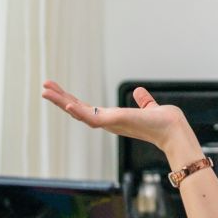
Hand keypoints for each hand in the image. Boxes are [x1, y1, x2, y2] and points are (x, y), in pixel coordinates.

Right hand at [41, 80, 194, 155]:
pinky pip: (90, 117)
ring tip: (45, 91)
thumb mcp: (148, 108)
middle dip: (60, 99)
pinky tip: (65, 103)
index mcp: (112, 118)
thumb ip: (143, 102)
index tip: (58, 91)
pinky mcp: (113, 121)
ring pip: (78, 112)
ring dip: (61, 102)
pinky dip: (77, 110)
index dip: (72, 101)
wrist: (173, 130)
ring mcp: (108, 123)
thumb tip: (139, 92)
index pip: (87, 108)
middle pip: (77, 110)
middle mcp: (107, 122)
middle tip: (44, 87)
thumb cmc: (163, 122)